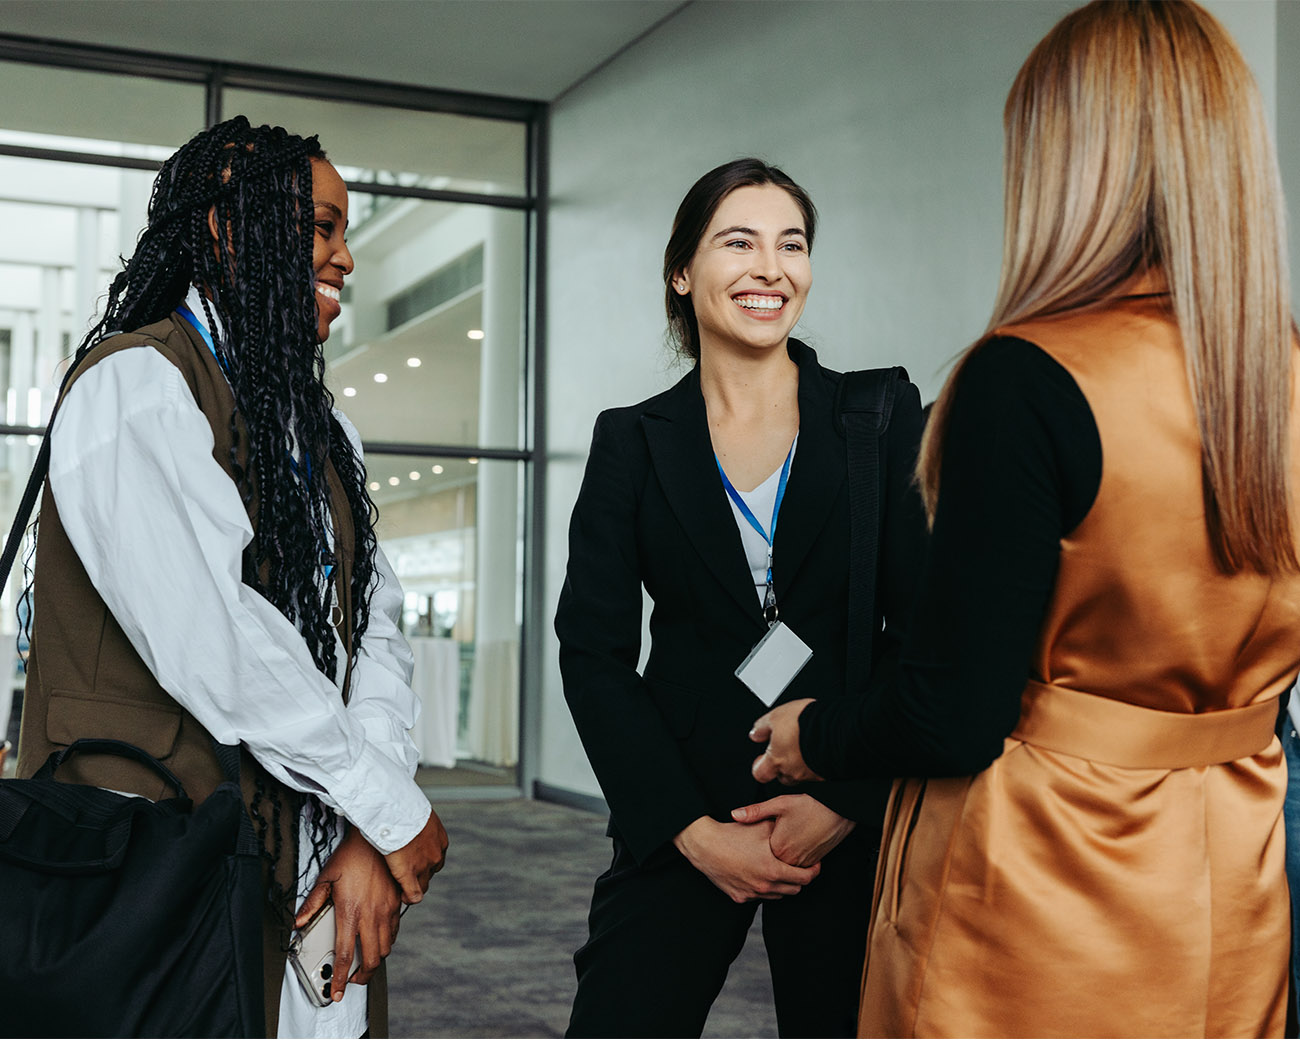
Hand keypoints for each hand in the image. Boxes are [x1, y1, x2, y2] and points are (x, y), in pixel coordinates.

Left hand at [295, 828, 401, 999]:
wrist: (377, 838)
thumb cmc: (351, 856)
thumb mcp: (326, 878)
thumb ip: (312, 904)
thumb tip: (297, 923)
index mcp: (350, 912)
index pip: (344, 956)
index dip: (339, 979)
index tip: (336, 991)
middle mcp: (371, 915)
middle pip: (371, 959)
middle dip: (362, 977)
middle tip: (352, 980)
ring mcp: (386, 910)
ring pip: (385, 948)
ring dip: (375, 960)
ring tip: (364, 962)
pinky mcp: (396, 903)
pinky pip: (394, 932)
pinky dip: (386, 942)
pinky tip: (377, 939)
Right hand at [383, 806, 448, 904]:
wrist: (397, 811)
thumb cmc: (402, 807)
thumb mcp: (417, 812)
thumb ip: (416, 822)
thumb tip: (407, 819)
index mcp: (439, 839)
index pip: (435, 857)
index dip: (424, 861)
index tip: (414, 861)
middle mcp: (436, 854)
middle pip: (431, 872)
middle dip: (420, 874)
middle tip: (405, 872)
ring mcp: (425, 866)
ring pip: (423, 884)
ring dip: (414, 885)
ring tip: (402, 884)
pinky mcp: (410, 874)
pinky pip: (414, 894)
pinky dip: (409, 897)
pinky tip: (402, 896)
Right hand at [672, 815, 819, 902]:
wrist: (705, 845)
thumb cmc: (733, 834)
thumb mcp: (762, 826)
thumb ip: (782, 830)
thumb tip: (797, 829)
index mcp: (773, 870)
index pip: (805, 878)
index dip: (814, 871)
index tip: (815, 865)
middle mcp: (764, 887)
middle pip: (794, 890)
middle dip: (799, 879)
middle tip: (798, 867)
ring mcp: (751, 894)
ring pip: (777, 896)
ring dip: (782, 885)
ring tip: (779, 870)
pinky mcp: (739, 897)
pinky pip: (759, 897)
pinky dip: (764, 889)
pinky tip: (760, 874)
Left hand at [731, 794, 854, 867]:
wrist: (839, 810)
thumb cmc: (810, 805)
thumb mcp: (779, 804)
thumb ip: (755, 812)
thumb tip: (734, 815)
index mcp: (778, 848)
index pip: (758, 856)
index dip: (754, 847)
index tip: (751, 840)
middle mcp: (790, 860)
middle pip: (771, 865)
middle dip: (765, 857)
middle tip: (765, 842)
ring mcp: (803, 864)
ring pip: (785, 867)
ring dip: (781, 859)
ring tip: (780, 841)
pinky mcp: (814, 862)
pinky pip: (798, 866)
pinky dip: (793, 858)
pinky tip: (793, 842)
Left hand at [750, 698, 821, 783]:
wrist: (837, 729)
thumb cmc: (806, 723)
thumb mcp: (776, 716)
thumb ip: (762, 727)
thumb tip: (755, 734)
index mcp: (776, 760)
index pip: (760, 774)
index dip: (759, 766)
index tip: (761, 758)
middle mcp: (792, 772)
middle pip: (781, 776)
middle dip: (781, 765)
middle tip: (785, 749)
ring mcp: (810, 774)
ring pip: (800, 774)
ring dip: (799, 764)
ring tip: (803, 746)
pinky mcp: (826, 773)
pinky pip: (816, 771)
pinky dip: (815, 763)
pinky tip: (817, 748)